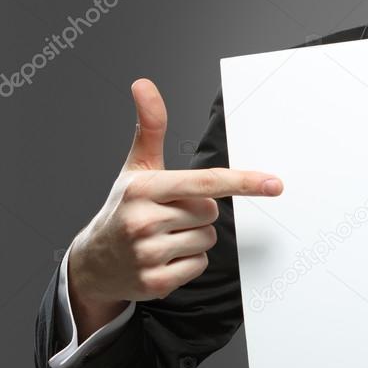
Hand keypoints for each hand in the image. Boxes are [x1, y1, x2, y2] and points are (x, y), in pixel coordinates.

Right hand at [67, 79, 283, 331]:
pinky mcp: (155, 283)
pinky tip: (164, 257)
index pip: (206, 183)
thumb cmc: (123, 207)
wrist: (93, 262)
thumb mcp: (136, 167)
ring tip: (164, 236)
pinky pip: (199, 265)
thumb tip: (144, 84)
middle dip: (198, 212)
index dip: (244, 182)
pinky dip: (188, 262)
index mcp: (143, 188)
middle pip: (211, 212)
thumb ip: (150, 126)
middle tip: (170, 214)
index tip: (274, 184)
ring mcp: (148, 254)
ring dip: (194, 238)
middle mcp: (143, 220)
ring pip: (208, 240)